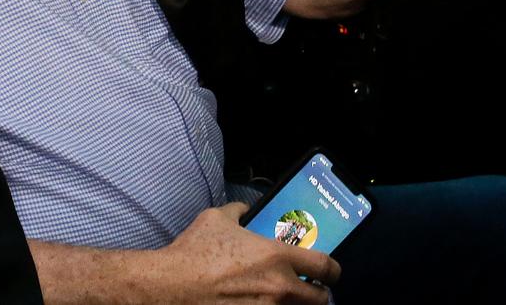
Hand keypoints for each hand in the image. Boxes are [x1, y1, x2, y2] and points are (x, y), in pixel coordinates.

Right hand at [147, 202, 339, 303]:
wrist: (172, 285)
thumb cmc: (194, 251)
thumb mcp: (217, 218)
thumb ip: (239, 211)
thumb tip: (246, 210)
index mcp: (276, 257)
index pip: (325, 267)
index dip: (332, 270)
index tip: (329, 272)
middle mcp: (279, 288)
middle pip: (319, 300)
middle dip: (318, 294)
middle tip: (310, 289)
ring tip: (284, 298)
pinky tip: (260, 304)